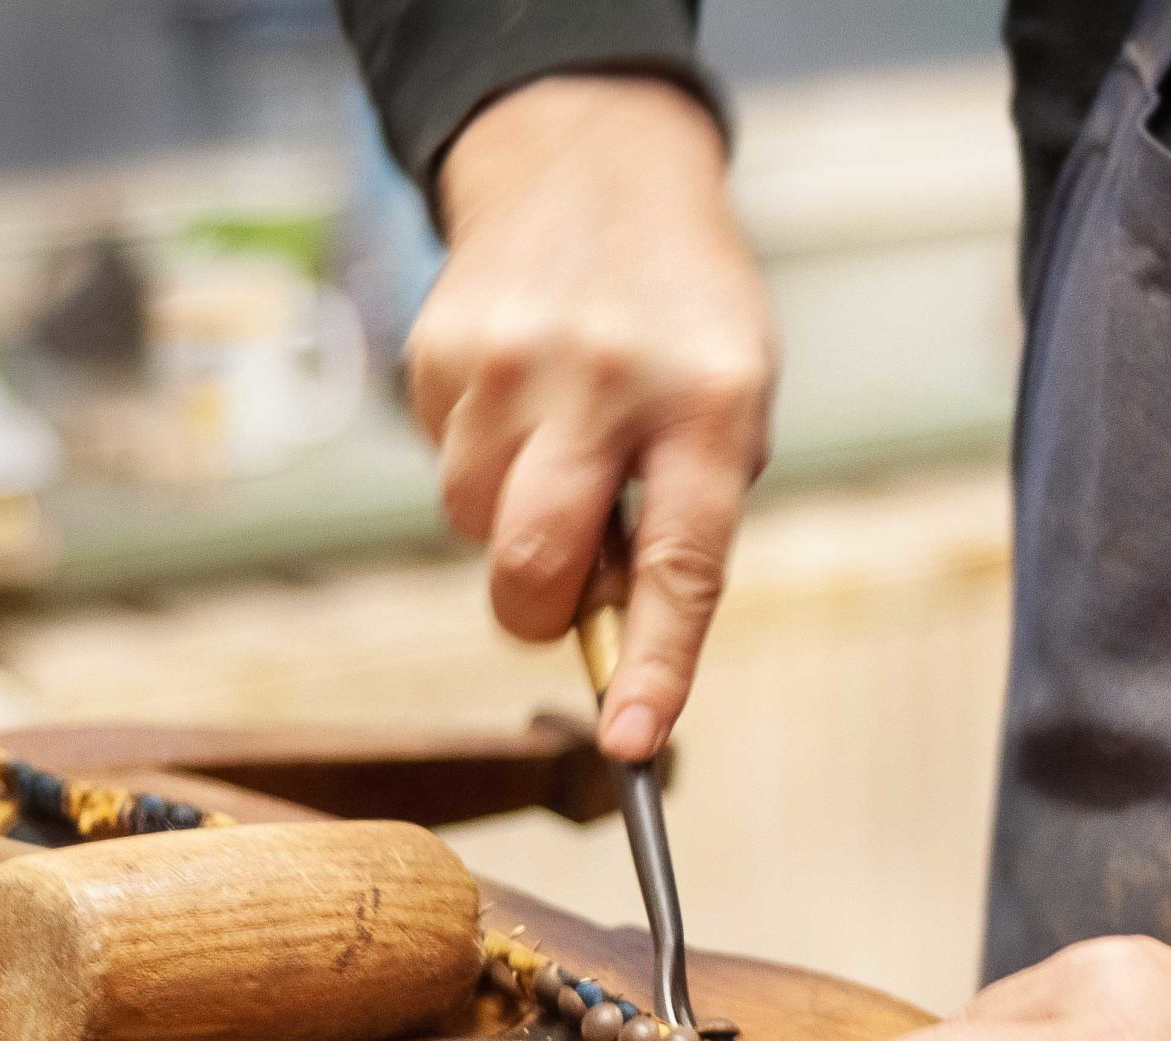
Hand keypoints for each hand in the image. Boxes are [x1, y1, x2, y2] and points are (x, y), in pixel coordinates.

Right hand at [414, 76, 777, 761]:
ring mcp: (512, 361)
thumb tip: (608, 637)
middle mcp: (608, 381)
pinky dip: (478, 458)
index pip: (683, 565)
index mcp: (710, 402)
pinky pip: (442, 462)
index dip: (656, 665)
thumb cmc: (678, 319)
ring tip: (554, 447)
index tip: (634, 744)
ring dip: (508, 523)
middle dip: (539, 611)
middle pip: (536, 563)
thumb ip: (683, 516)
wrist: (592, 166)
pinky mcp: (441, 349)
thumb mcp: (730, 401)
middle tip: (561, 591)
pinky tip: (516, 398)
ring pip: (474, 525)